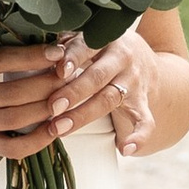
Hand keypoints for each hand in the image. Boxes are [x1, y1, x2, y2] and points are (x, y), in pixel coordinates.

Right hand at [0, 45, 70, 162]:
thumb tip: (34, 31)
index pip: (5, 60)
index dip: (35, 56)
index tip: (60, 51)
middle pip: (16, 93)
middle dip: (49, 84)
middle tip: (74, 75)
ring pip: (17, 119)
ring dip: (47, 110)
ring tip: (70, 99)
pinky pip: (12, 147)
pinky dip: (37, 141)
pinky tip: (55, 130)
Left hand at [46, 30, 156, 154]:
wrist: (146, 60)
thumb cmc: (102, 49)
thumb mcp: (88, 39)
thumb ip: (67, 43)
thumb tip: (43, 53)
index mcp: (106, 39)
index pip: (88, 46)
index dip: (74, 58)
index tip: (58, 71)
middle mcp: (123, 59)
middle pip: (97, 77)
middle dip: (74, 92)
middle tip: (52, 108)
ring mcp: (134, 82)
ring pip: (110, 99)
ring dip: (83, 115)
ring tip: (60, 129)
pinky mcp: (143, 103)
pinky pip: (146, 122)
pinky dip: (139, 137)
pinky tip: (125, 149)